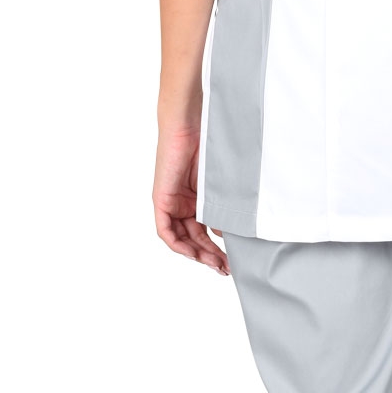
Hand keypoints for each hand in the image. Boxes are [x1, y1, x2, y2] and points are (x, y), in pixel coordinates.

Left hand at [152, 120, 229, 273]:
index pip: (204, 233)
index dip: (216, 250)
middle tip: (225, 269)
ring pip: (180, 238)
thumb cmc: (211, 145)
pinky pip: (165, 230)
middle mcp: (184, 203)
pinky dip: (177, 243)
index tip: (230, 261)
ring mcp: (172, 202)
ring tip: (215, 264)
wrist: (193, 123)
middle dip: (209, 257)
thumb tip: (224, 234)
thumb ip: (222, 209)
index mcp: (198, 199)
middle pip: (193, 239)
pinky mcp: (161, 199)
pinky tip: (192, 253)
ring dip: (196, 254)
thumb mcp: (221, 185)